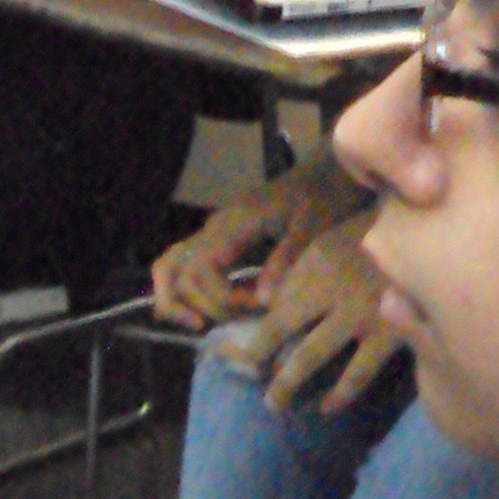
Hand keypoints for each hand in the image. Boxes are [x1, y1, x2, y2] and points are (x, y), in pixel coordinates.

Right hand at [149, 156, 365, 327]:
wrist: (327, 174)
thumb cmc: (323, 198)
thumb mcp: (311, 228)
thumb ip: (284, 260)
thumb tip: (261, 300)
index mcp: (233, 224)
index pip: (200, 270)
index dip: (223, 298)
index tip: (257, 305)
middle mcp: (215, 228)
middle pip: (178, 273)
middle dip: (202, 305)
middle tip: (237, 318)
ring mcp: (213, 233)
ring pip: (170, 268)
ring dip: (179, 300)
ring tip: (201, 324)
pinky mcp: (220, 240)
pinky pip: (186, 266)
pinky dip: (187, 291)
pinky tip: (213, 310)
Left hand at [243, 212, 406, 413]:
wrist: (440, 233)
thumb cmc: (385, 233)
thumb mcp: (338, 238)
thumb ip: (304, 267)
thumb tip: (265, 301)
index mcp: (316, 260)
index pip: (276, 299)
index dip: (259, 322)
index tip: (247, 344)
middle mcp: (330, 287)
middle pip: (282, 328)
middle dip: (259, 354)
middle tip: (245, 369)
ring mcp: (359, 313)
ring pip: (311, 355)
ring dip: (288, 382)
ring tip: (274, 403)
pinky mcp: (389, 334)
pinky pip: (357, 374)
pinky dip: (340, 393)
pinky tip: (327, 406)